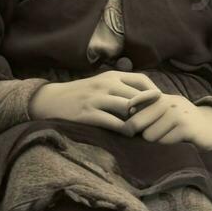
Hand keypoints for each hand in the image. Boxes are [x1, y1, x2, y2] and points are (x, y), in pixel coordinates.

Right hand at [28, 71, 158, 131]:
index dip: (154, 93)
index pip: (143, 80)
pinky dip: (124, 129)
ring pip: (128, 109)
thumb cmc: (83, 93)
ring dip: (138, 121)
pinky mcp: (88, 113)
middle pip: (138, 96)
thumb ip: (122, 87)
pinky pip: (113, 122)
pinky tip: (128, 134)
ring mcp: (97, 98)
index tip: (159, 105)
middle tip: (154, 122)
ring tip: (142, 129)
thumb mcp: (102, 83)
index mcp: (112, 75)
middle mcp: (106, 84)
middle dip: (148, 110)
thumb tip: (149, 97)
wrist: (52, 100)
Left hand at [121, 91, 211, 149]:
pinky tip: (178, 141)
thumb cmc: (181, 122)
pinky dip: (169, 145)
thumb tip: (122, 124)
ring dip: (157, 142)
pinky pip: (165, 142)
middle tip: (153, 137)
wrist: (211, 126)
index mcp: (158, 97)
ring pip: (150, 136)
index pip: (131, 109)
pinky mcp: (186, 127)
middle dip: (141, 134)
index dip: (128, 123)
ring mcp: (177, 114)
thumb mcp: (164, 111)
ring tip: (169, 137)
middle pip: (137, 124)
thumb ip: (145, 112)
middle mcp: (167, 102)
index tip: (130, 131)